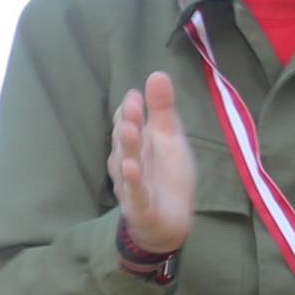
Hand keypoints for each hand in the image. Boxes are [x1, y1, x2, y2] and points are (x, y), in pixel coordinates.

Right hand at [109, 69, 196, 257]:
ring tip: (130, 131)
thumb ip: (162, 109)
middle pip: (125, 141)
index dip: (131, 110)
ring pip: (127, 165)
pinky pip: (135, 193)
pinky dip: (133, 181)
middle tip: (134, 106)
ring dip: (128, 148)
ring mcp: (132, 184)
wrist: (169, 221)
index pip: (127, 122)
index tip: (136, 95)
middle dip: (129, 124)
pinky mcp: (140, 206)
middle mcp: (127, 161)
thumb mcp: (170, 139)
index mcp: (135, 144)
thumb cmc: (166, 176)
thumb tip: (157, 73)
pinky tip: (131, 168)